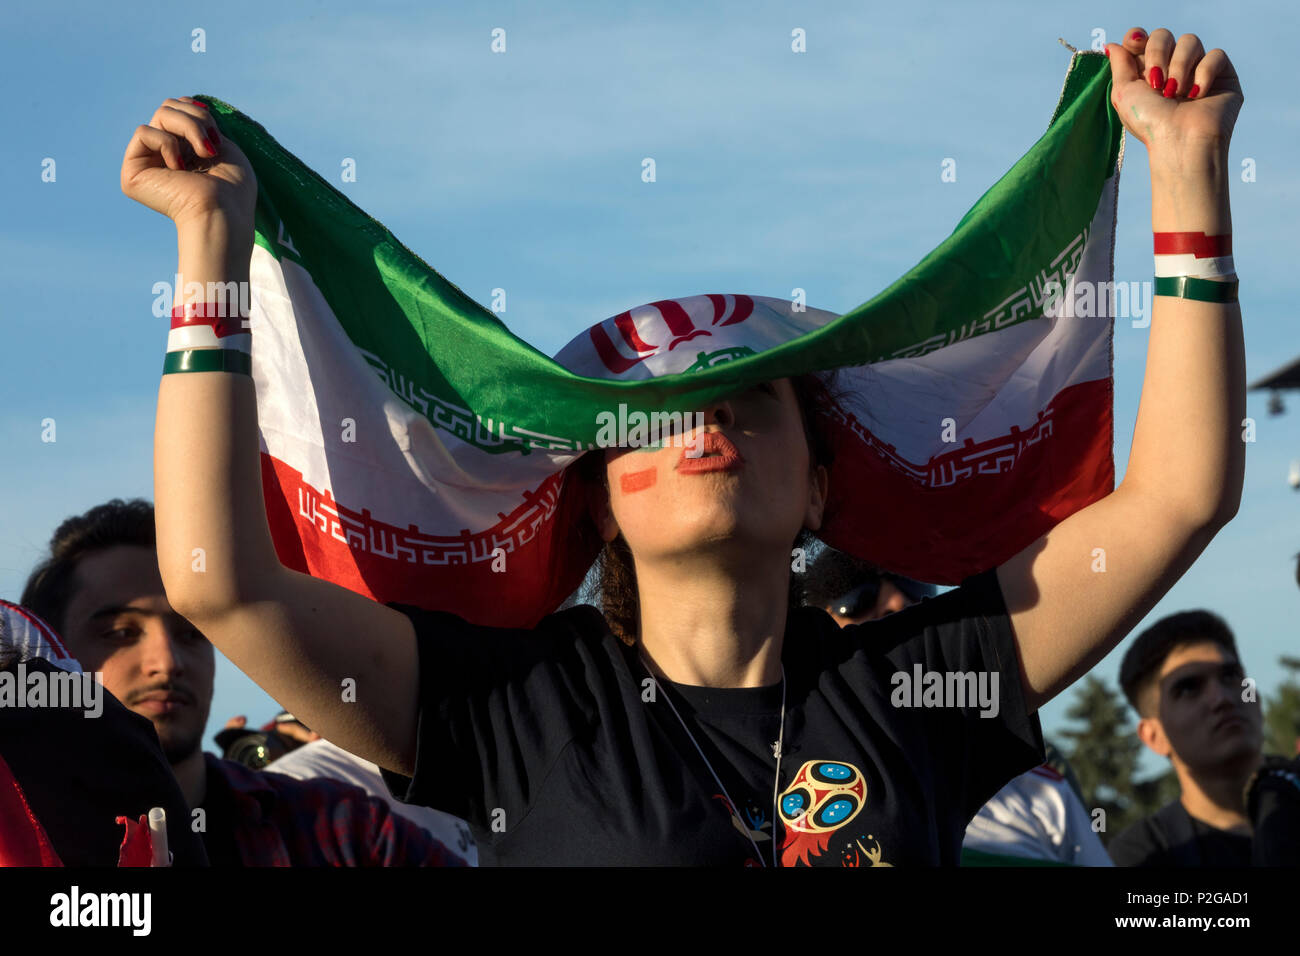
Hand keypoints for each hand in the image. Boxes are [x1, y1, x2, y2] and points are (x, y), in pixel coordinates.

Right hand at [120, 96, 256, 233]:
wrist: (225, 213)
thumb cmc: (233, 188)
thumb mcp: (220, 143)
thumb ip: (197, 121)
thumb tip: (184, 103)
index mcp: (184, 151)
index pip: (179, 108)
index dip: (199, 112)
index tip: (217, 137)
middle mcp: (164, 155)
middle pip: (169, 107)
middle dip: (197, 119)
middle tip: (212, 147)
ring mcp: (148, 164)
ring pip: (161, 114)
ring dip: (190, 128)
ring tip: (205, 154)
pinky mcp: (132, 172)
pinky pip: (144, 132)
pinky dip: (168, 144)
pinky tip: (179, 169)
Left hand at [1102, 28, 1242, 154]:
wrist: (1180, 141)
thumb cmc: (1150, 124)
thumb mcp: (1123, 93)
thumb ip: (1119, 65)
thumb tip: (1111, 44)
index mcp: (1147, 72)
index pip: (1142, 39)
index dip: (1137, 38)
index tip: (1134, 44)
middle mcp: (1171, 68)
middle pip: (1164, 35)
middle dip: (1157, 54)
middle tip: (1156, 82)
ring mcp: (1197, 70)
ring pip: (1190, 41)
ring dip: (1179, 67)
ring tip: (1176, 94)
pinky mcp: (1223, 75)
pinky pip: (1215, 55)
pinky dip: (1204, 73)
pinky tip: (1197, 95)